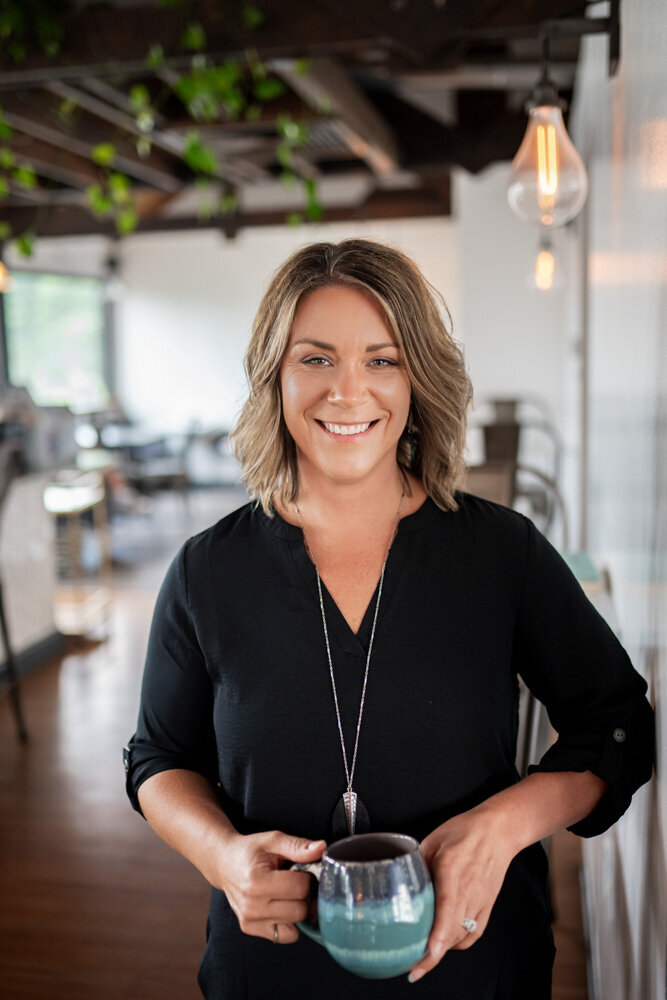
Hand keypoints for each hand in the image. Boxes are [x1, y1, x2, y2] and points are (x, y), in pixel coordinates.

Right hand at [214, 831, 325, 943]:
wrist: (224, 862)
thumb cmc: (250, 851)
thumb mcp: (274, 840)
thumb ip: (298, 846)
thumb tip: (322, 848)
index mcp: (256, 881)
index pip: (301, 888)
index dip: (307, 877)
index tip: (299, 869)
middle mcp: (251, 905)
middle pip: (300, 910)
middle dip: (304, 894)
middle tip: (294, 881)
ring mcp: (249, 920)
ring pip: (296, 925)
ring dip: (298, 909)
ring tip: (287, 893)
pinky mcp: (250, 929)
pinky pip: (285, 936)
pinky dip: (290, 924)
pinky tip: (282, 907)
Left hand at [408, 808, 514, 982]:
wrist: (497, 831)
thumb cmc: (464, 831)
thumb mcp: (432, 840)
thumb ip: (416, 864)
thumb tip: (399, 882)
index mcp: (452, 869)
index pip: (447, 908)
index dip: (438, 934)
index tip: (427, 952)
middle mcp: (468, 889)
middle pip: (452, 930)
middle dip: (433, 955)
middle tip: (413, 968)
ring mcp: (480, 900)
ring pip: (461, 935)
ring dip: (442, 949)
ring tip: (423, 956)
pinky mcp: (487, 906)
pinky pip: (473, 934)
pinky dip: (457, 942)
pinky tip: (444, 942)